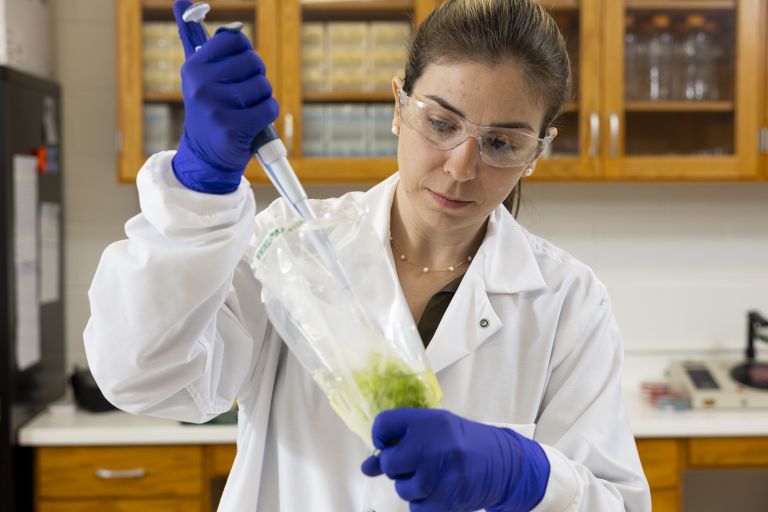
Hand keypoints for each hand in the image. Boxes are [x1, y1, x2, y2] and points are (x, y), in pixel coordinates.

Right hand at [171, 0, 278, 193]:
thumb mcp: (200, 75)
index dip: (246, 53)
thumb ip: (195, 39)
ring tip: (246, 110)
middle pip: (253, 62)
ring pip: (263, 86)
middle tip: (245, 94)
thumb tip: (182, 0)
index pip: (234, 39)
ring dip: (262, 99)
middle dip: (257, 77)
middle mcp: (201, 84)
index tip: (241, 67)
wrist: (207, 155)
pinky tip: (254, 123)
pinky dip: (268, 114)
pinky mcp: (232, 126)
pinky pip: (269, 107)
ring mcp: (215, 106)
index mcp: (194, 67)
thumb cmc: (211, 109)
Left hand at [361, 408, 549, 511]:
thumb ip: (398, 445)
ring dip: (411, 487)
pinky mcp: (449, 498)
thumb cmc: (461, 443)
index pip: (383, 424)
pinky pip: (417, 508)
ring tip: (430, 476)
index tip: (391, 443)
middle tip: (413, 463)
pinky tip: (437, 490)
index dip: (381, 436)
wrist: (503, 462)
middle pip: (390, 462)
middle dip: (397, 467)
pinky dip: (423, 503)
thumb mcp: (434, 431)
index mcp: (429, 420)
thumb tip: (367, 468)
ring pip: (403, 489)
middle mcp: (433, 444)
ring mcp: (441, 472)